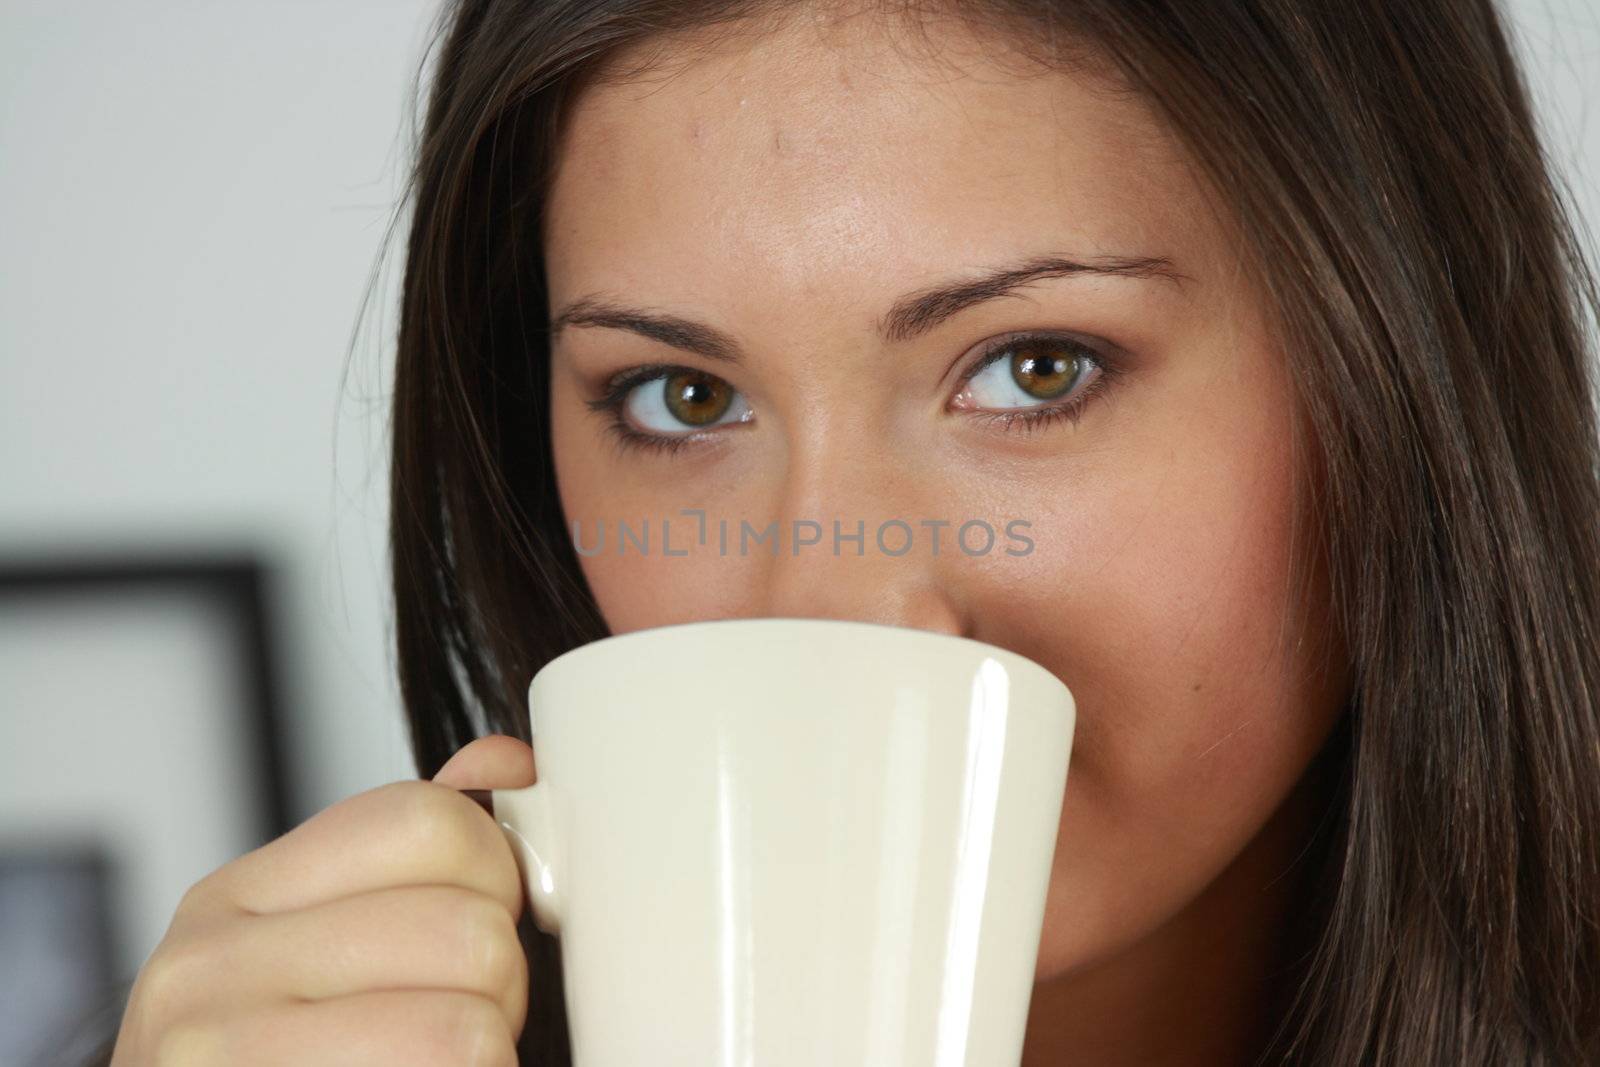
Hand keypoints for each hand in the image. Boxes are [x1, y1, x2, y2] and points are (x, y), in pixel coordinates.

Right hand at [108, 735, 536, 1065]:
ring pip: (467, 1031)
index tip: (485, 919)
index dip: (495, 873)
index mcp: (235, 899)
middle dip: (501, 981)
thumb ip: (413, 849)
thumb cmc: (282, 1056)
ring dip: (489, 1053)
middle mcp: (206, 974)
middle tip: (469, 1015)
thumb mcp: (321, 937)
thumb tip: (509, 765)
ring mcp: (220, 1060)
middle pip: (467, 929)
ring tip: (445, 1063)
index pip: (427, 820)